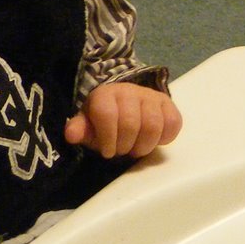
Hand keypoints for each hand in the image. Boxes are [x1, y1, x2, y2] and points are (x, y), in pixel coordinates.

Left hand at [64, 82, 181, 158]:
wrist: (125, 104)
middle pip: (131, 124)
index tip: (107, 152)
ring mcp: (151, 96)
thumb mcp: (88, 125)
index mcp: (105, 94)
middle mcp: (129, 91)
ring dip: (144, 146)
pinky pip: (173, 123)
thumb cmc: (104, 120)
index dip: (108, 138)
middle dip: (125, 146)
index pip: (107, 115)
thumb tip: (71, 135)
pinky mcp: (168, 104)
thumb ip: (80, 130)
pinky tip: (153, 141)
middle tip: (122, 151)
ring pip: (154, 126)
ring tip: (136, 149)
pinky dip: (164, 138)